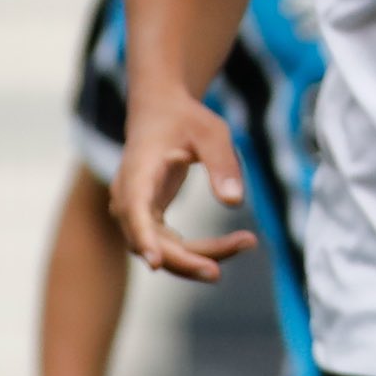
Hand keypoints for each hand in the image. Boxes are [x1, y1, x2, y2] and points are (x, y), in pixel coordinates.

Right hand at [109, 93, 256, 281]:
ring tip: (246, 243)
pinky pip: (171, 245)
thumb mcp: (212, 132)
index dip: (144, 237)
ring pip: (163, 250)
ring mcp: (136, 212)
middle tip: (227, 263)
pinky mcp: (149, 219)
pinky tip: (235, 243)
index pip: (135, 210)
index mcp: (138, 172)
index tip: (156, 263)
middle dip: (188, 259)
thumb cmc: (186, 119)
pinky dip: (199, 250)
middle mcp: (128, 198)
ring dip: (200, 256)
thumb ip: (223, 163)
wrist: (160, 112)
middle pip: (152, 241)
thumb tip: (235, 202)